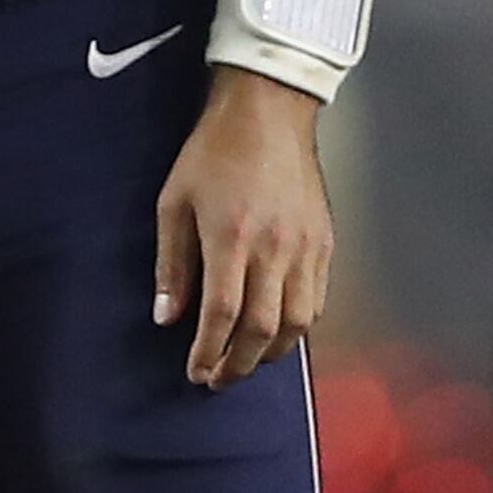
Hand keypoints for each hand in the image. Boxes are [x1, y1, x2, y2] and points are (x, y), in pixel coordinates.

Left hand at [154, 67, 333, 387]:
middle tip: (218, 379)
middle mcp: (276, 247)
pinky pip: (319, 297)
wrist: (268, 113)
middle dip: (240, 364)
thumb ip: (171, 265)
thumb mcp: (173, 205)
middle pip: (264, 328)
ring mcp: (306, 245)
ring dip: (273, 351)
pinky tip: (277, 331)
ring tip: (247, 361)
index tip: (195, 372)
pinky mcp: (326, 240)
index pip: (223, 315)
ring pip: (299, 320)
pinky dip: (298, 324)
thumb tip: (166, 316)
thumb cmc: (213, 154)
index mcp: (233, 239)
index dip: (210, 352)